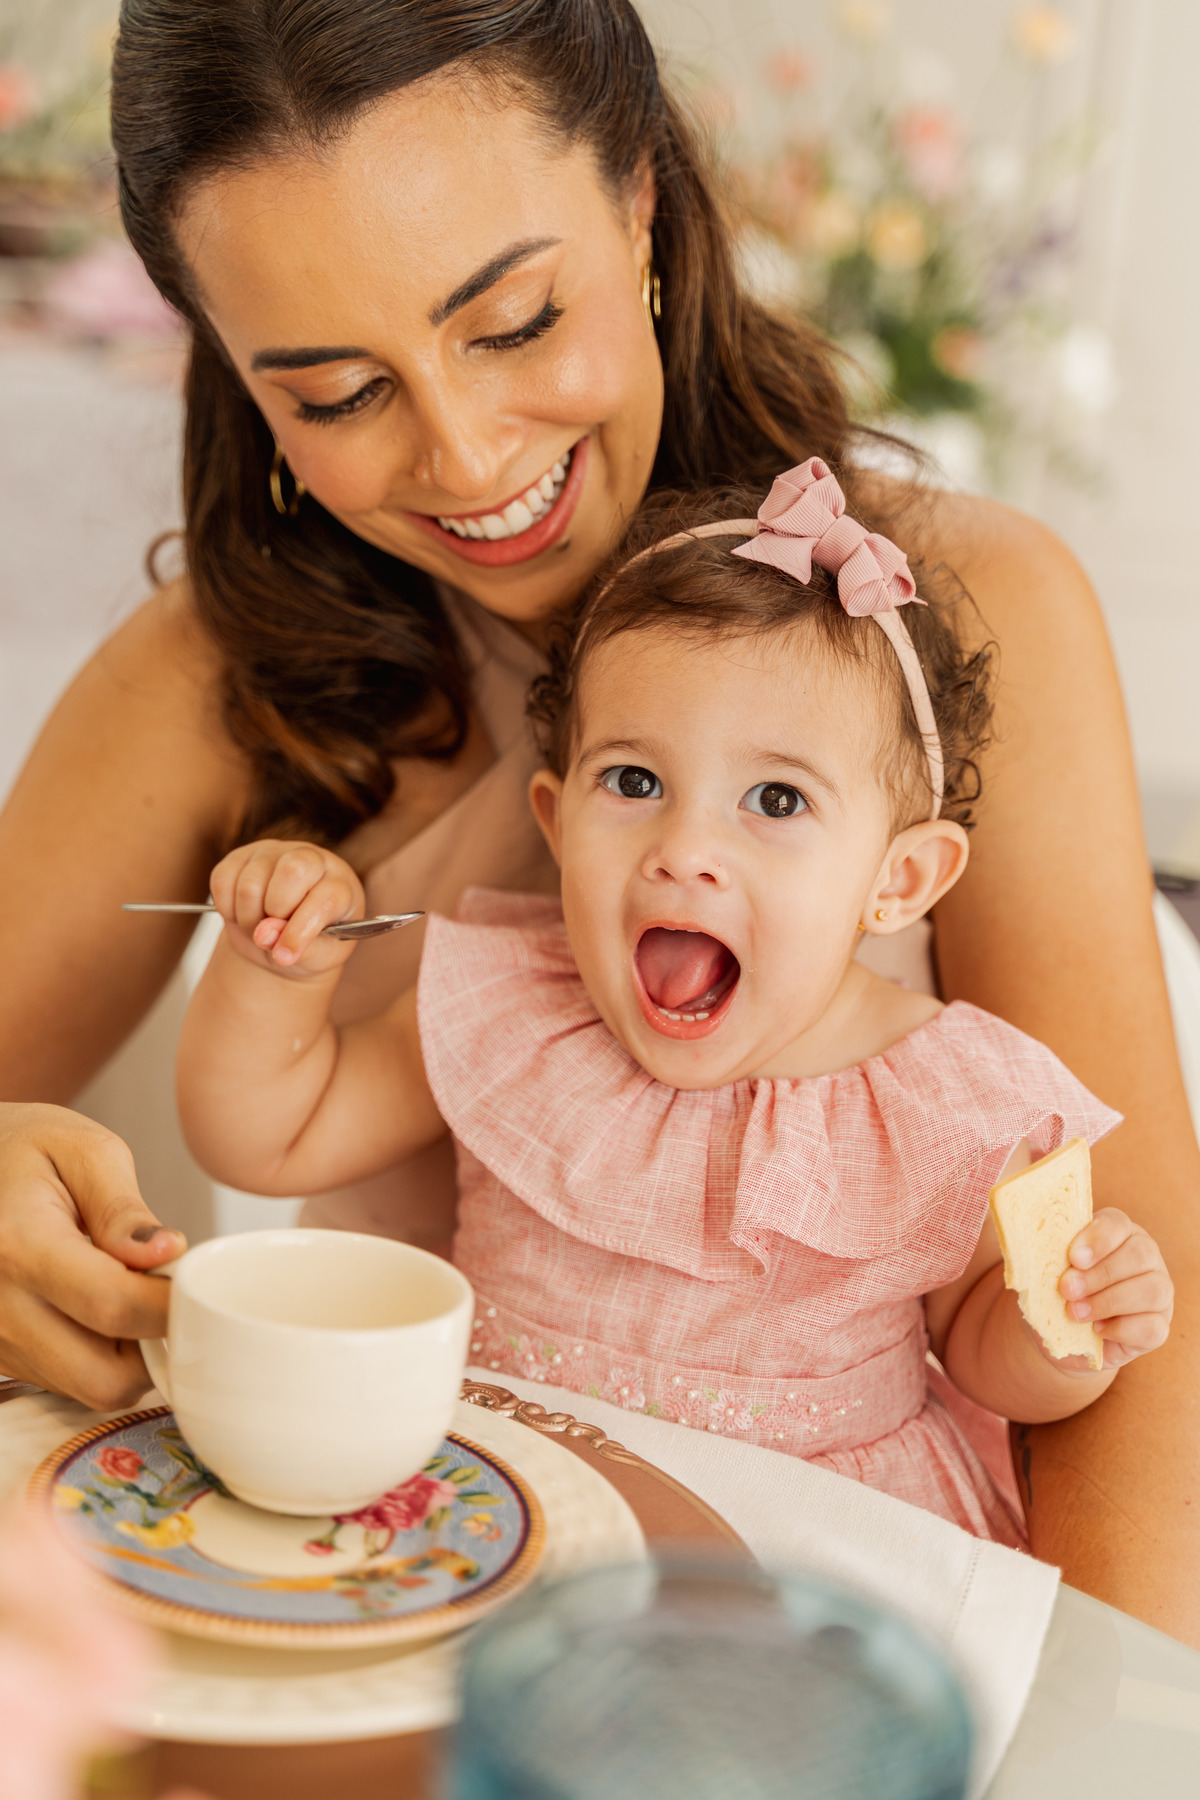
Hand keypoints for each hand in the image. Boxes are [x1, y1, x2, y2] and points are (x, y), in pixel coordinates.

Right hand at [0, 1103, 182, 1410]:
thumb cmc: (25, 1150)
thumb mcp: (83, 1152)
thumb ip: (125, 1209)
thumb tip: (167, 1253)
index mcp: (19, 1246)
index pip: (113, 1305)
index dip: (170, 1302)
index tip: (195, 1278)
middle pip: (105, 1377)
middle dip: (155, 1346)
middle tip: (164, 1292)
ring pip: (91, 1390)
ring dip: (131, 1355)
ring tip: (129, 1291)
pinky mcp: (1, 1357)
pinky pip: (68, 1383)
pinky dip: (101, 1357)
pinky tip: (100, 1307)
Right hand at [210, 839, 364, 977]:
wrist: (282, 940)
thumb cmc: (310, 945)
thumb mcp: (317, 956)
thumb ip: (299, 948)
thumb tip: (263, 934)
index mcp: (340, 884)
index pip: (325, 898)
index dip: (301, 930)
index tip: (285, 956)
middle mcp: (311, 858)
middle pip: (292, 871)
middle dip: (276, 912)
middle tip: (274, 933)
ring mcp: (274, 852)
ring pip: (251, 881)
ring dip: (248, 918)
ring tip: (258, 929)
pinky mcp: (241, 856)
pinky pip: (222, 879)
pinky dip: (226, 908)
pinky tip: (241, 915)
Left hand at [1058, 1207, 1173, 1369]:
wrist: (1062, 1333)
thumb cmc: (1056, 1290)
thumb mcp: (1046, 1269)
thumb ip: (1044, 1255)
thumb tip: (1028, 1250)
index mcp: (1117, 1233)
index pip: (1118, 1223)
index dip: (1099, 1238)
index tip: (1074, 1258)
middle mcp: (1145, 1258)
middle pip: (1140, 1254)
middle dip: (1101, 1273)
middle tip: (1067, 1289)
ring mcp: (1157, 1293)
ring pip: (1153, 1290)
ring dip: (1109, 1301)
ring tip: (1075, 1312)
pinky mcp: (1158, 1327)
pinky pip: (1152, 1327)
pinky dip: (1122, 1329)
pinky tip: (1097, 1330)